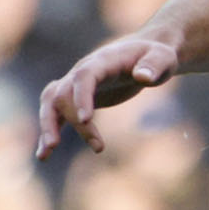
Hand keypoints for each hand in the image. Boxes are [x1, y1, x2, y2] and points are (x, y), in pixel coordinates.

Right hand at [37, 33, 178, 156]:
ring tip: (46, 154)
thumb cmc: (158, 56)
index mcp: (102, 61)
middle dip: (69, 119)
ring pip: (52, 103)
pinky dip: (50, 132)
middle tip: (83, 145)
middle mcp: (83, 71)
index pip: (85, 76)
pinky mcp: (78, 98)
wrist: (147, 54)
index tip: (86, 119)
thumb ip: (154, 65)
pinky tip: (45, 155)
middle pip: (64, 93)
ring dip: (48, 126)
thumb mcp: (163, 58)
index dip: (82, 96)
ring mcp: (77, 84)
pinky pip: (57, 114)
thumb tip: (143, 77)